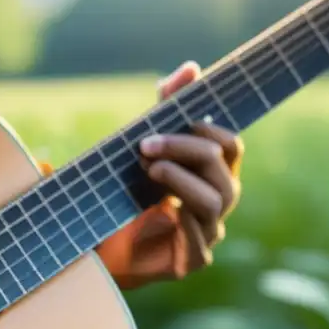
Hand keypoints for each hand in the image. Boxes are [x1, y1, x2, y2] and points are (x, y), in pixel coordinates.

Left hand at [97, 61, 243, 289]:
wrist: (97, 243)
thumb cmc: (125, 189)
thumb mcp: (142, 143)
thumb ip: (165, 107)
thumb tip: (191, 68)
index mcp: (211, 172)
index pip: (230, 146)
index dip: (210, 130)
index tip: (180, 119)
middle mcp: (216, 200)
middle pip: (221, 169)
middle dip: (186, 150)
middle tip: (147, 144)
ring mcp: (207, 232)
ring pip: (214, 202)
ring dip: (182, 181)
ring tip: (150, 169)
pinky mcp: (191, 260)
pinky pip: (200, 243)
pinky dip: (185, 224)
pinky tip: (163, 210)